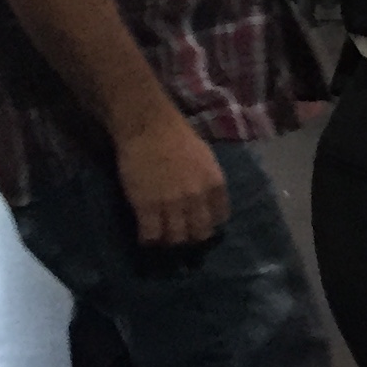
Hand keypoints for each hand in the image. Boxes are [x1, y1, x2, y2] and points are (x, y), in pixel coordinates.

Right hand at [116, 113, 228, 248]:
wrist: (149, 126)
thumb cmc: (176, 136)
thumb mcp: (206, 158)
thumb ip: (208, 181)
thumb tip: (207, 199)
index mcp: (215, 184)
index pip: (219, 218)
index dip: (209, 223)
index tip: (198, 223)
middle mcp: (197, 198)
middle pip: (199, 233)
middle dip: (190, 236)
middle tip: (180, 233)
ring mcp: (172, 205)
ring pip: (175, 238)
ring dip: (169, 240)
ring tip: (162, 236)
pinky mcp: (147, 207)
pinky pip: (151, 235)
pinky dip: (149, 239)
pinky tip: (146, 236)